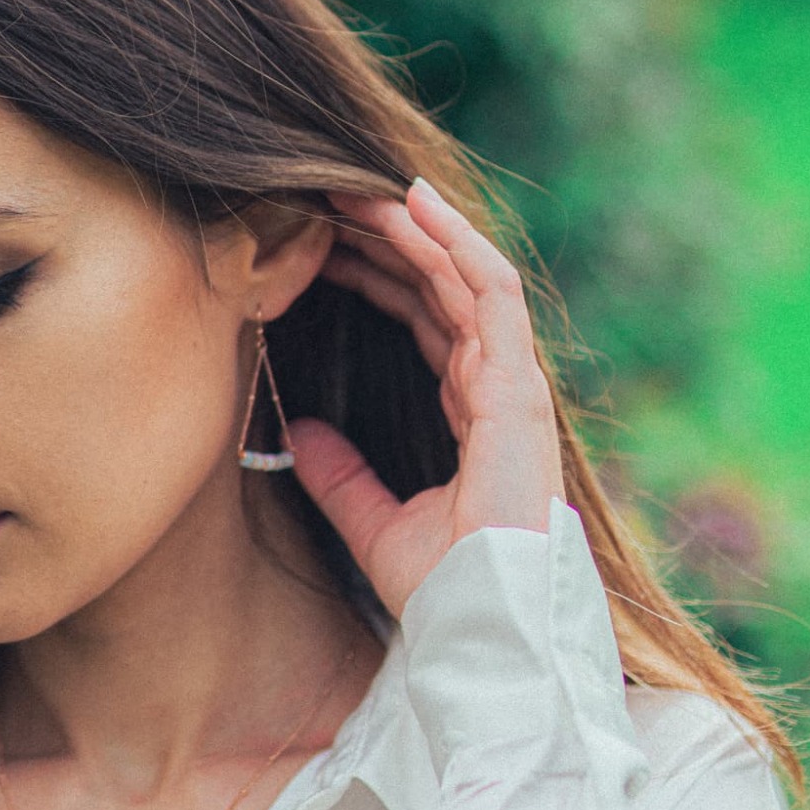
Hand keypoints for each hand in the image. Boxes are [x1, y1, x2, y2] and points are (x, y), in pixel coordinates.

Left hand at [286, 176, 563, 617]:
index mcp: (472, 414)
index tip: (320, 247)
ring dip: (411, 226)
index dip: (376, 277)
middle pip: (439, 288)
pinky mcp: (518, 386)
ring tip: (357, 184)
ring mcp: (511, 383)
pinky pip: (489, 291)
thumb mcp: (372, 523)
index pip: (425, 321)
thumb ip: (338, 475)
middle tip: (326, 198)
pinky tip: (413, 203)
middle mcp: (496, 388)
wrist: (484, 624)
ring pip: (461, 275)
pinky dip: (453, 242)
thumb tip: (291, 435)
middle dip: (386, 239)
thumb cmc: (444, 590)